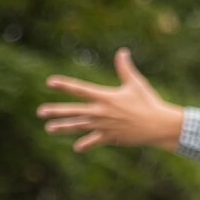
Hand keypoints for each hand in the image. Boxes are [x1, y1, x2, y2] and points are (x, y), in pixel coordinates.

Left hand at [37, 48, 183, 152]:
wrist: (159, 125)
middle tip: (40, 112)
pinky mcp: (111, 138)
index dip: (65, 85)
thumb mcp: (136, 84)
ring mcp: (105, 126)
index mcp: (105, 97)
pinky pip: (94, 141)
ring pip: (79, 126)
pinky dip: (86, 144)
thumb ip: (125, 68)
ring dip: (63, 128)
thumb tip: (122, 51)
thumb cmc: (149, 103)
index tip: (50, 83)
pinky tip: (77, 148)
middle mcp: (101, 112)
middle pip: (74, 111)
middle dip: (56, 111)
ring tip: (49, 129)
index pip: (80, 90)